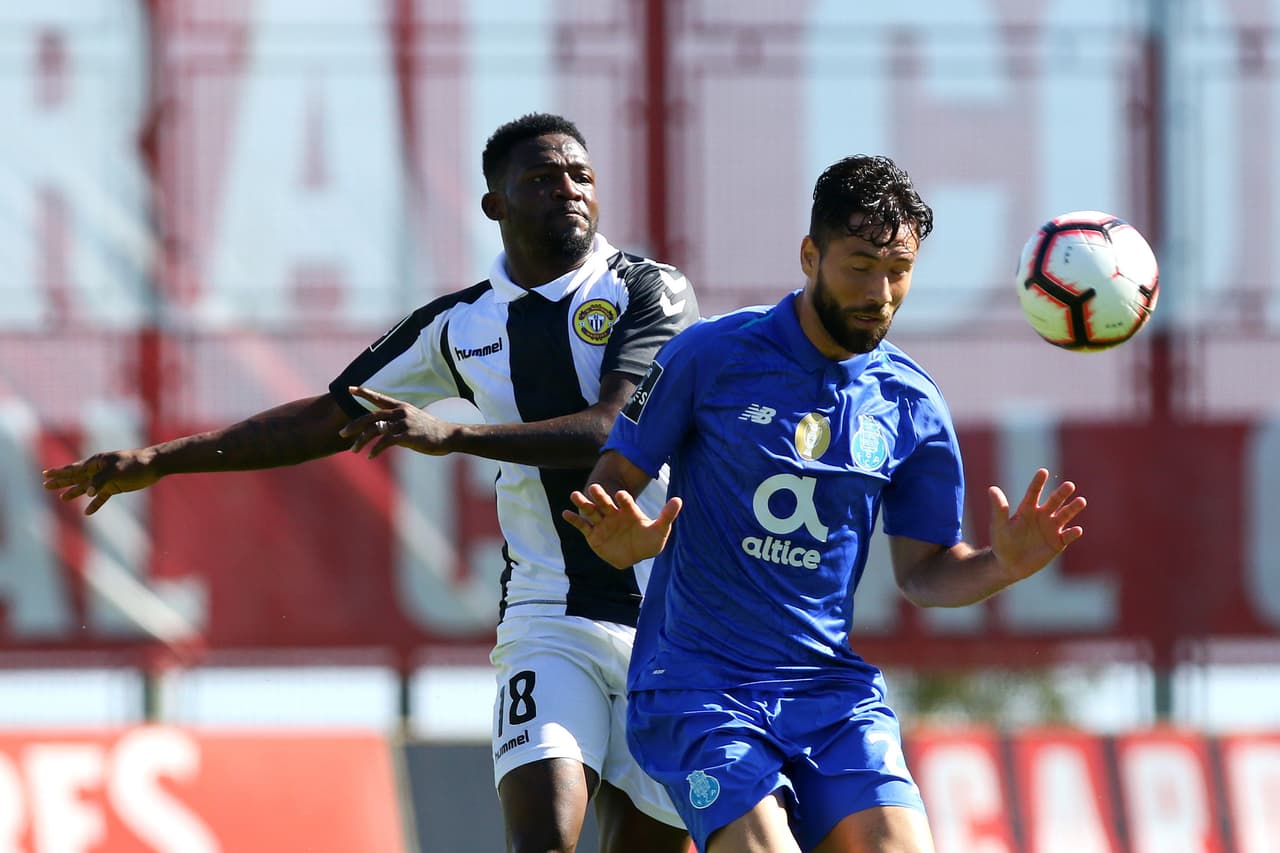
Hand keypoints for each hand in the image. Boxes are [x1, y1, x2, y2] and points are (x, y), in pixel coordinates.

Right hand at [41, 448, 160, 514]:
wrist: (153, 465)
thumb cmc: (135, 464)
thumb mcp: (116, 471)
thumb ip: (100, 481)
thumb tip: (87, 493)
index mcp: (96, 462)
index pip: (73, 468)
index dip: (59, 472)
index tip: (45, 474)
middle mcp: (98, 470)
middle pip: (75, 477)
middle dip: (61, 481)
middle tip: (45, 485)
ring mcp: (106, 479)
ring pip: (86, 487)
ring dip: (74, 492)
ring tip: (62, 498)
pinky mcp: (115, 487)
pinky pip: (101, 497)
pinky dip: (94, 504)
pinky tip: (87, 512)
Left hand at [338, 386, 455, 458]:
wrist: (448, 436)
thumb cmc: (430, 432)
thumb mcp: (413, 423)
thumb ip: (396, 426)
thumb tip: (383, 434)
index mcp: (400, 407)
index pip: (378, 397)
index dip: (363, 392)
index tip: (349, 388)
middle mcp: (400, 412)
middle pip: (370, 416)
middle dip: (354, 425)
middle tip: (341, 434)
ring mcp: (403, 423)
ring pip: (375, 430)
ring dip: (362, 441)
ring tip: (354, 450)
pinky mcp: (407, 435)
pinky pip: (385, 442)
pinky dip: (375, 449)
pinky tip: (370, 455)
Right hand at [562, 483, 681, 568]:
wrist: (635, 556)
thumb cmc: (649, 541)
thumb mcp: (660, 530)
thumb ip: (667, 516)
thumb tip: (679, 500)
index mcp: (629, 511)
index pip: (625, 502)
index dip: (623, 499)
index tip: (620, 494)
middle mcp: (614, 514)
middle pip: (605, 503)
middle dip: (600, 496)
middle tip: (594, 487)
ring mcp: (602, 524)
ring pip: (591, 511)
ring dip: (583, 503)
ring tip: (574, 494)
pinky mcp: (593, 535)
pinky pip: (582, 526)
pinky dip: (573, 520)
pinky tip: (565, 513)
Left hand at [989, 468, 1085, 582]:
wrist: (1009, 564)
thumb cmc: (1002, 542)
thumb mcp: (999, 525)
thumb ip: (999, 509)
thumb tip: (992, 489)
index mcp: (1027, 509)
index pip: (1034, 492)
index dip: (1038, 482)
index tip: (1043, 471)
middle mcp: (1042, 515)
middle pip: (1054, 501)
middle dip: (1061, 493)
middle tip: (1069, 485)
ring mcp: (1051, 528)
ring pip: (1065, 515)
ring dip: (1073, 508)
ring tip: (1081, 501)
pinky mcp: (1057, 543)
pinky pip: (1067, 536)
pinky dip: (1072, 533)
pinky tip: (1076, 529)